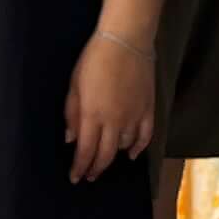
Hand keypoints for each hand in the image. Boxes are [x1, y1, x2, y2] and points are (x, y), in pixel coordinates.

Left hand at [64, 29, 157, 182]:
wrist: (126, 40)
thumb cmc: (94, 59)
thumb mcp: (74, 85)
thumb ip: (72, 114)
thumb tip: (71, 138)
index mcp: (93, 115)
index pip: (85, 151)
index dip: (80, 167)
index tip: (75, 177)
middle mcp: (114, 121)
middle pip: (105, 155)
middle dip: (95, 168)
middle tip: (89, 176)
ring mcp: (134, 116)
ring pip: (124, 147)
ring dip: (113, 156)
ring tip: (105, 160)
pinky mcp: (148, 109)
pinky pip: (145, 136)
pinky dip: (138, 148)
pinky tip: (131, 154)